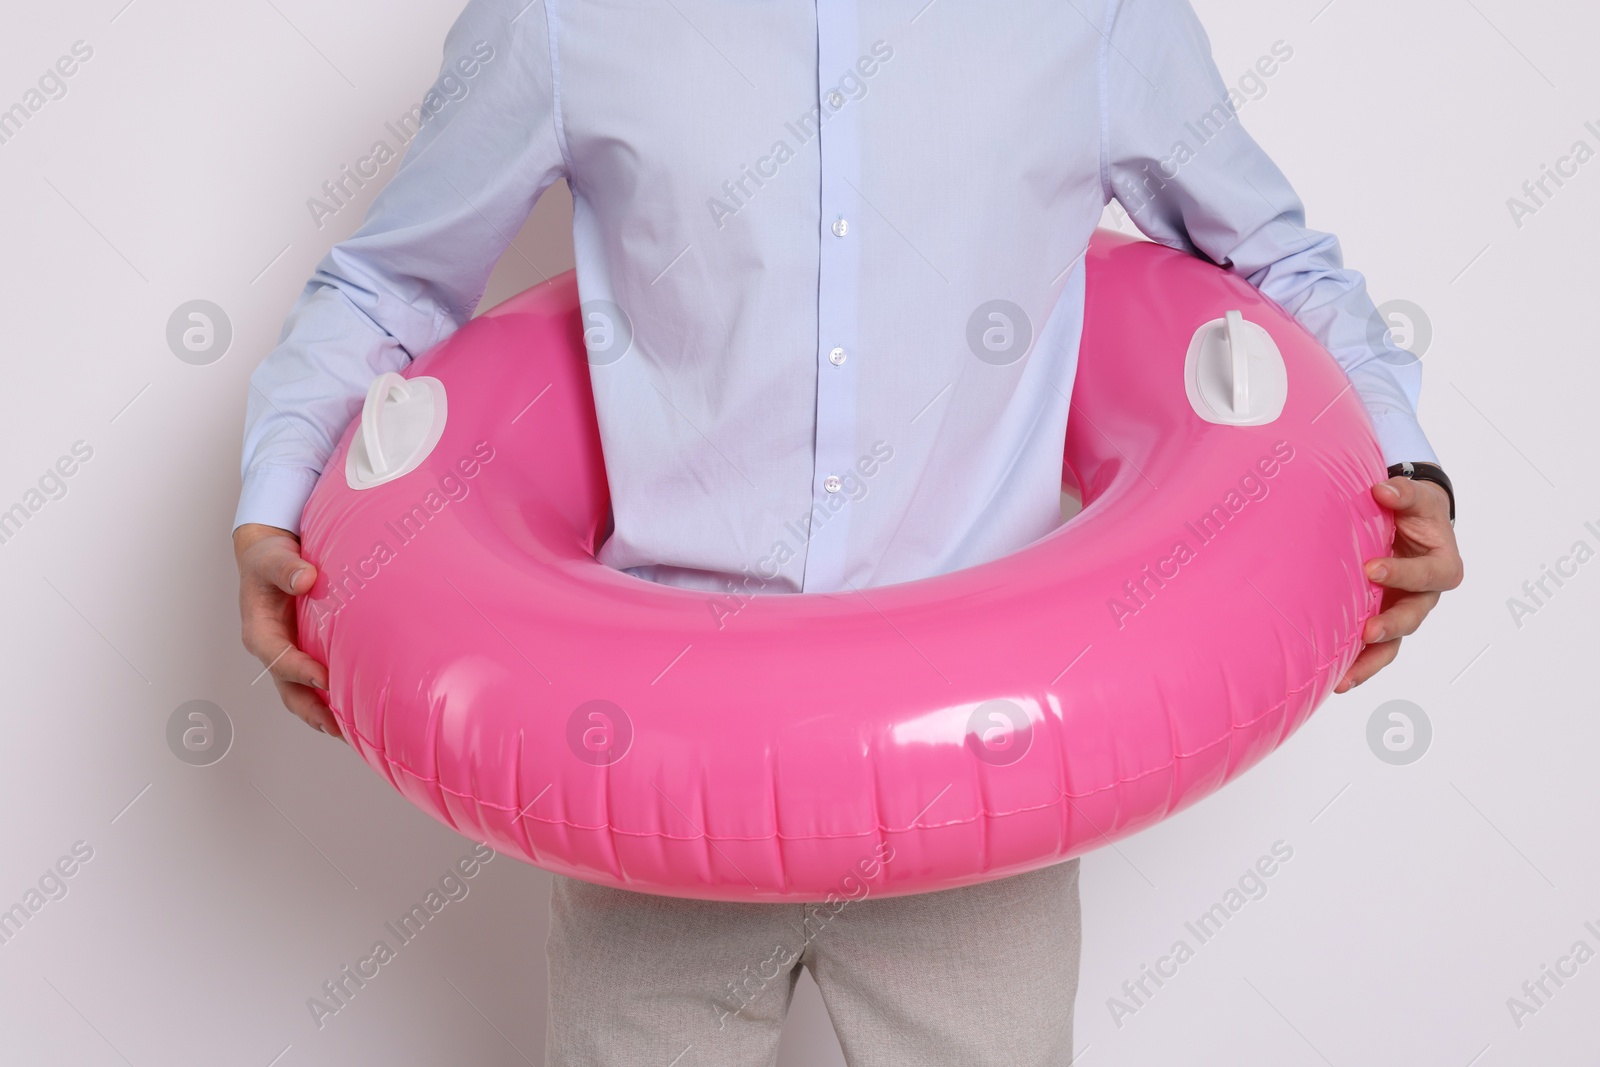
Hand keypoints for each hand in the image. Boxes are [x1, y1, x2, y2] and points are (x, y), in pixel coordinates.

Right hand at [234, 522, 342, 739]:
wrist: (271, 557)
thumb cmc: (268, 558)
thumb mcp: (272, 558)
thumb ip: (286, 568)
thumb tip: (306, 579)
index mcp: (260, 633)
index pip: (279, 659)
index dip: (300, 671)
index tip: (325, 679)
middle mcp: (274, 650)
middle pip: (290, 689)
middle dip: (313, 711)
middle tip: (339, 728)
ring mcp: (290, 655)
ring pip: (304, 693)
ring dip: (324, 713)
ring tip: (352, 732)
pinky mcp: (306, 653)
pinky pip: (318, 681)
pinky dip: (332, 697)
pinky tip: (357, 710)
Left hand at [1335, 477, 1462, 692]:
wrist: (1411, 522)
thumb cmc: (1416, 511)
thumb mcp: (1417, 497)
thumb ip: (1403, 494)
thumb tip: (1383, 490)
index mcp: (1442, 566)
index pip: (1427, 575)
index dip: (1403, 573)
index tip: (1372, 569)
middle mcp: (1424, 595)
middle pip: (1413, 616)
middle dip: (1391, 625)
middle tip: (1368, 630)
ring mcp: (1402, 610)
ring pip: (1393, 643)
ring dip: (1371, 659)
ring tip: (1345, 677)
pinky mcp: (1382, 618)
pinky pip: (1373, 648)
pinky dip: (1357, 663)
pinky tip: (1335, 679)